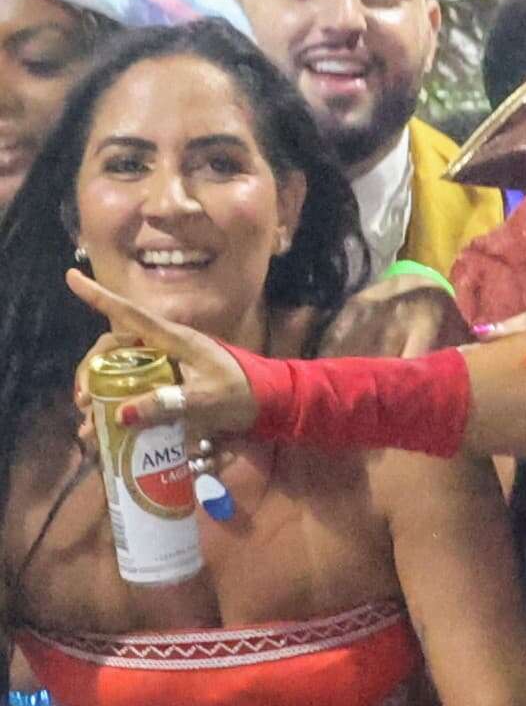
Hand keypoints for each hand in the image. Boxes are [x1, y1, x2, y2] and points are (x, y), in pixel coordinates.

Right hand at [65, 272, 254, 435]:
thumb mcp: (208, 400)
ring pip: (122, 370)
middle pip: (115, 349)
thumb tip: (123, 414)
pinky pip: (137, 388)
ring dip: (102, 392)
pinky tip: (110, 429)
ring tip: (90, 421)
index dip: (100, 297)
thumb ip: (169, 405)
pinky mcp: (172, 383)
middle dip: (91, 371)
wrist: (273, 402)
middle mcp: (166, 348)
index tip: (71, 276)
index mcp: (175, 339)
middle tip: (83, 400)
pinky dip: (121, 405)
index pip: (131, 314)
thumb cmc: (245, 393)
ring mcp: (168, 365)